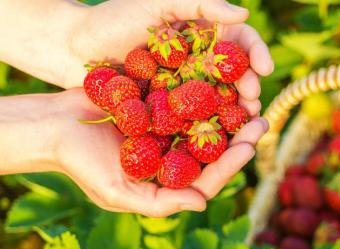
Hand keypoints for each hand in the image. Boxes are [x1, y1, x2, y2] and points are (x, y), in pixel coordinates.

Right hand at [51, 89, 267, 216]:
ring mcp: (169, 129)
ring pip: (207, 122)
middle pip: (215, 149)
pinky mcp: (161, 105)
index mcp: (170, 181)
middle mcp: (175, 155)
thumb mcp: (118, 192)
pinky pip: (189, 98)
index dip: (230, 164)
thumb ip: (160, 203)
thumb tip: (202, 204)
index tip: (249, 146)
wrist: (55, 126)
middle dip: (240, 135)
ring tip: (252, 96)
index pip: (208, 177)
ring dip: (230, 111)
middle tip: (261, 119)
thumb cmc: (82, 164)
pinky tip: (224, 78)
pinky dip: (207, 90)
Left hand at [69, 0, 272, 115]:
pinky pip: (195, 117)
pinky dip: (208, 127)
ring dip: (235, 112)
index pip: (239, 40)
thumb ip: (200, 3)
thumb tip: (245, 13)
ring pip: (220, 99)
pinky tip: (217, 139)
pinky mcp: (170, 106)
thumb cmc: (110, 20)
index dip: (256, 53)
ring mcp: (185, 85)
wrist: (70, 48)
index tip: (264, 69)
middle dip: (249, 89)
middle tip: (253, 103)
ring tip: (243, 126)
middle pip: (236, 74)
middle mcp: (198, 59)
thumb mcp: (155, 2)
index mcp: (201, 32)